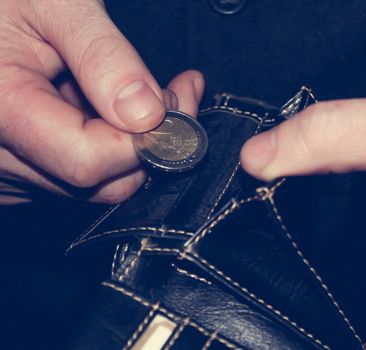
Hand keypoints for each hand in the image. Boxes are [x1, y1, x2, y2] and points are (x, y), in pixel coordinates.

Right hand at [0, 0, 203, 203]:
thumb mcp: (56, 4)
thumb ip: (102, 56)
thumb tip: (148, 114)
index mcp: (2, 113)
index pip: (89, 161)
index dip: (144, 136)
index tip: (175, 98)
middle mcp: (1, 156)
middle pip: (102, 182)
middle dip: (151, 140)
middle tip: (173, 92)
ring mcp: (11, 170)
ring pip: (98, 184)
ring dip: (131, 141)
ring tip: (136, 90)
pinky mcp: (22, 171)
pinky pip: (78, 174)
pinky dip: (106, 145)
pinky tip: (104, 105)